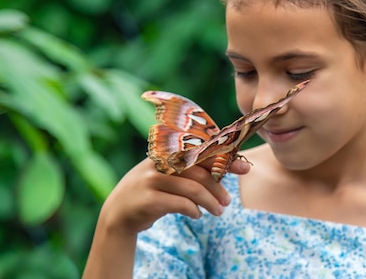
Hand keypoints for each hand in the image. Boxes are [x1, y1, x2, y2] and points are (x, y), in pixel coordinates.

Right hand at [98, 157, 250, 235]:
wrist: (120, 211)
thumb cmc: (154, 189)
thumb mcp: (171, 173)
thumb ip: (194, 166)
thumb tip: (230, 165)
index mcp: (168, 150)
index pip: (202, 150)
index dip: (225, 158)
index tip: (245, 168)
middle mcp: (160, 161)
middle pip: (200, 171)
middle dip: (219, 187)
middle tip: (228, 201)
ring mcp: (151, 179)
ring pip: (193, 189)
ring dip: (210, 202)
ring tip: (219, 211)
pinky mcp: (148, 199)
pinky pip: (180, 204)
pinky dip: (194, 210)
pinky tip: (198, 215)